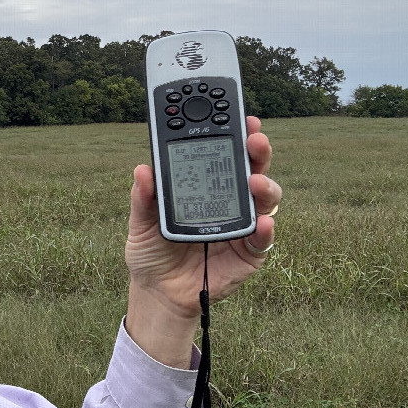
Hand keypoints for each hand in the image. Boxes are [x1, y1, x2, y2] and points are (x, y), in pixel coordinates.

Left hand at [124, 116, 281, 367]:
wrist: (158, 292)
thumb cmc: (152, 250)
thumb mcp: (142, 222)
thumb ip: (144, 198)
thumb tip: (142, 170)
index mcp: (206, 186)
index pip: (224, 153)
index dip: (235, 134)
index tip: (239, 116)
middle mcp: (230, 200)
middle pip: (252, 168)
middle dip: (257, 150)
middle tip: (254, 139)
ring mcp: (243, 225)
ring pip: (265, 199)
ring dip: (265, 186)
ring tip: (255, 181)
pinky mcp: (250, 253)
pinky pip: (263, 239)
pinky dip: (265, 230)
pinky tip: (262, 222)